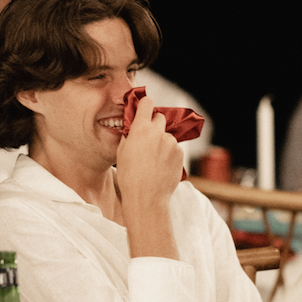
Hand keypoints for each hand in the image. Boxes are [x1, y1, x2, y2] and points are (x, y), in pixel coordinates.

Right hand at [116, 94, 181, 260]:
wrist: (146, 197)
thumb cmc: (129, 176)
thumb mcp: (122, 152)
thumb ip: (129, 135)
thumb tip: (133, 128)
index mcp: (140, 129)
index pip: (147, 104)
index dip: (145, 104)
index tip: (145, 107)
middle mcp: (158, 132)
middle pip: (160, 117)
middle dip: (155, 124)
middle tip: (149, 138)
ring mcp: (171, 142)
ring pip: (167, 136)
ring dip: (162, 142)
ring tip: (154, 160)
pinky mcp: (180, 153)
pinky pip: (174, 148)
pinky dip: (169, 154)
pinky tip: (162, 166)